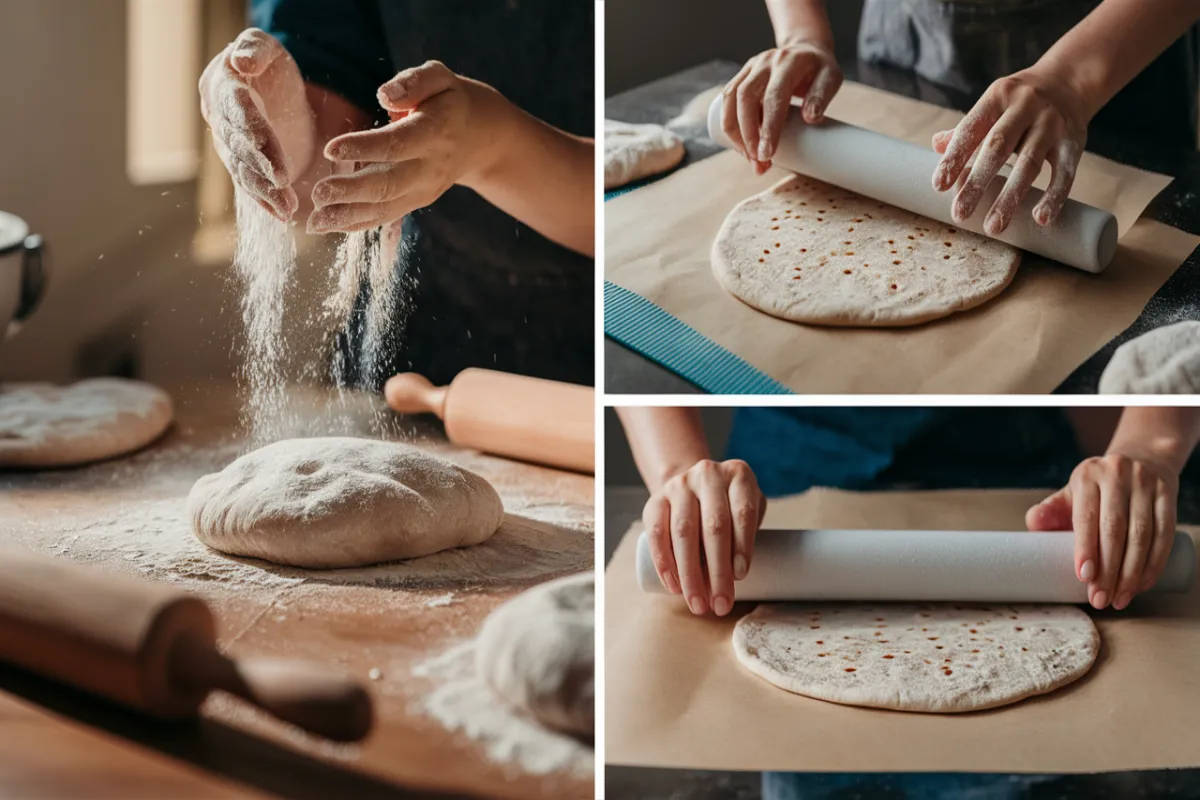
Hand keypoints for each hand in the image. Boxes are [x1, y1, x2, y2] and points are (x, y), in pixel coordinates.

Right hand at [199, 28, 309, 220]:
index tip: (270, 152)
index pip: (237, 111)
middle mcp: (218, 118)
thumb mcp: (264, 46)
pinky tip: (280, 215)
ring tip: (288, 208)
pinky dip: (263, 200)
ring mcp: (226, 143)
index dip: (253, 133)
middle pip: (238, 145)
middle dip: (261, 167)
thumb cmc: (267, 62)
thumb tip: (241, 61)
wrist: (268, 85)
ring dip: (264, 191)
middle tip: (284, 184)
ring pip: (242, 170)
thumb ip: (254, 48)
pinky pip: (248, 183)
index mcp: (221, 86)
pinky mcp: (240, 162)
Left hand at [308, 61, 509, 233]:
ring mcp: (423, 189)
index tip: (330, 149)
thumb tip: (385, 96)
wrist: (479, 138)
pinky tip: (329, 226)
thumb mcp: (440, 78)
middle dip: (352, 192)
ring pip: (385, 208)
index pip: (398, 144)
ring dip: (348, 217)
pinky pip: (385, 216)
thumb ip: (414, 82)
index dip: (365, 148)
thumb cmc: (449, 101)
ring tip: (315, 222)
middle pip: (389, 184)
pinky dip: (356, 223)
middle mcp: (430, 168)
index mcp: (436, 133)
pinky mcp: (415, 201)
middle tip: (318, 193)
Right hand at [642, 459, 766, 616]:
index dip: (742, 545)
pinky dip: (664, 562)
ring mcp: (679, 485)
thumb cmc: (730, 506)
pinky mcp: (655, 499)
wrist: (694, 485)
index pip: (743, 512)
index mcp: (738, 475)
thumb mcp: (747, 508)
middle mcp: (708, 475)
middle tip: (720, 604)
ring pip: (683, 532)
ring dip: (690, 574)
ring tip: (697, 603)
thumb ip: (749, 536)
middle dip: (717, 571)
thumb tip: (738, 580)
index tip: (740, 577)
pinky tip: (673, 586)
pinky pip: (656, 533)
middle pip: (714, 526)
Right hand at [720, 39, 841, 174]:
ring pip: (730, 100)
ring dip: (735, 133)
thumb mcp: (831, 77)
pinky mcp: (741, 76)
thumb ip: (822, 96)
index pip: (774, 96)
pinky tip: (741, 145)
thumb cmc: (819, 70)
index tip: (768, 154)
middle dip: (748, 134)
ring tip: (749, 158)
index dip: (769, 127)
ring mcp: (750, 67)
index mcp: (788, 62)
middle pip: (745, 98)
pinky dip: (730, 125)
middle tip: (758, 162)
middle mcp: (765, 62)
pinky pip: (727, 100)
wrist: (805, 50)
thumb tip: (811, 119)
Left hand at [931, 67, 1088, 234]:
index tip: (939, 186)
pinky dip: (1054, 196)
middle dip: (977, 183)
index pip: (971, 129)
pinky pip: (1064, 172)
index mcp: (998, 96)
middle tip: (959, 214)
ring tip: (994, 226)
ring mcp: (1052, 124)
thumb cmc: (1019, 102)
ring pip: (1029, 164)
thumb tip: (936, 145)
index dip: (954, 158)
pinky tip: (1041, 218)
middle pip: (998, 148)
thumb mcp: (993, 105)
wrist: (1070, 80)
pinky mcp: (1074, 141)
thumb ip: (968, 128)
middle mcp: (1025, 107)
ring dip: (1010, 198)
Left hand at [1026, 451, 1178, 610]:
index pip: (1086, 516)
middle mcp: (1117, 475)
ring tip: (1120, 598)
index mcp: (1087, 475)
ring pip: (1142, 535)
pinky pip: (1165, 534)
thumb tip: (1032, 525)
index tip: (1084, 577)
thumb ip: (1050, 510)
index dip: (1086, 548)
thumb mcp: (1072, 493)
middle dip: (1108, 569)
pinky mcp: (1167, 494)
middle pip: (1115, 529)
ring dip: (1132, 572)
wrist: (1141, 459)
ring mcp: (1146, 484)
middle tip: (1100, 598)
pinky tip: (1143, 583)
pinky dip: (1155, 563)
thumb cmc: (1098, 487)